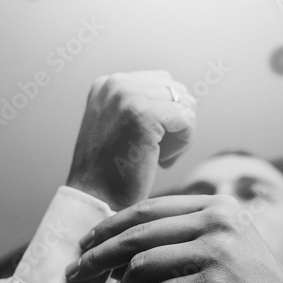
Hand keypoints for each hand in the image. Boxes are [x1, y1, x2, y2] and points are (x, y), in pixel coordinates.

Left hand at [65, 194, 282, 282]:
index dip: (110, 227)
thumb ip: (174, 243)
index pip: (149, 209)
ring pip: (139, 268)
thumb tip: (110, 251)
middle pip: (136, 234)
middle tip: (78, 275)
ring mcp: (216, 255)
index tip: (86, 245)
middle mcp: (218, 223)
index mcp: (218, 208)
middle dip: (99, 257)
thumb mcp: (218, 254)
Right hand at [66, 71, 195, 210]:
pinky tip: (161, 161)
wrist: (95, 200)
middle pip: (176, 90)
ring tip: (157, 157)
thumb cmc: (112, 172)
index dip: (165, 115)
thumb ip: (142, 105)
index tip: (147, 143)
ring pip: (184, 105)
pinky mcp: (143, 113)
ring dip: (179, 135)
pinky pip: (187, 120)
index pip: (161, 82)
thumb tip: (187, 98)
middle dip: (174, 123)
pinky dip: (182, 145)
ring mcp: (127, 96)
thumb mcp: (119, 126)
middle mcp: (115, 83)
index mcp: (108, 83)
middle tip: (155, 153)